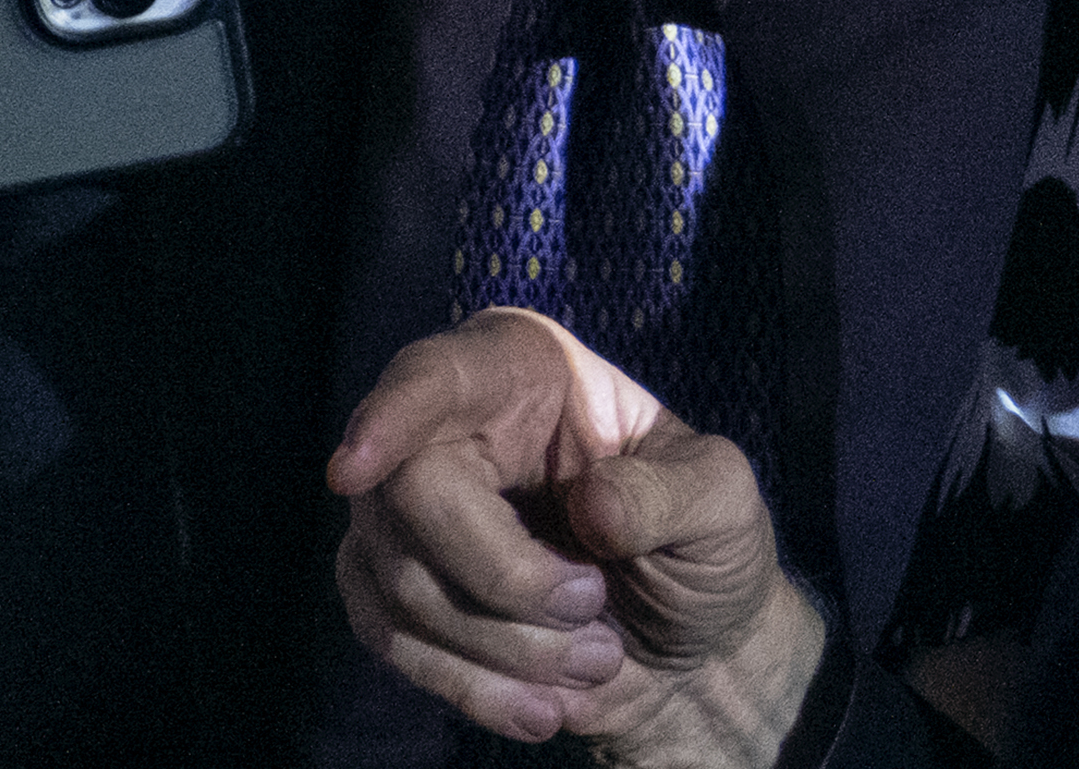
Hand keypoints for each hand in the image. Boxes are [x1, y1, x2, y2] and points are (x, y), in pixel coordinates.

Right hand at [330, 308, 825, 764]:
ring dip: (505, 645)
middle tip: (592, 606)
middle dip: (505, 577)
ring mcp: (408, 516)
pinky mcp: (395, 596)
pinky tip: (543, 705)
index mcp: (526, 372)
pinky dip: (475, 687)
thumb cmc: (704, 545)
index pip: (439, 375)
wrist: (690, 648)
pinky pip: (396, 646)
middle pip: (411, 497)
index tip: (356, 466)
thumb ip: (673, 492)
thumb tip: (594, 503)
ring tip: (596, 657)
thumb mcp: (723, 501)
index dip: (392, 415)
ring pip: (404, 585)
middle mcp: (451, 431)